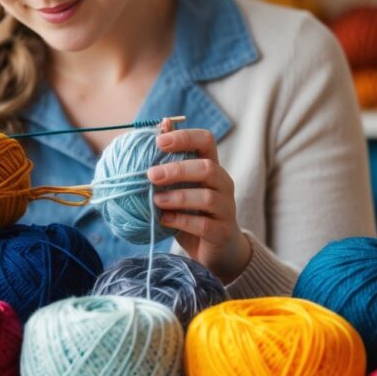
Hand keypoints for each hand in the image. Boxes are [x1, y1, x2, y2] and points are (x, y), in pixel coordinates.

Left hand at [147, 120, 251, 283]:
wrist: (216, 250)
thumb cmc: (193, 212)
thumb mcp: (181, 186)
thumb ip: (171, 161)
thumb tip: (160, 125)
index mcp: (212, 167)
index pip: (206, 140)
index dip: (184, 137)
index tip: (159, 142)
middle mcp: (223, 184)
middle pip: (207, 168)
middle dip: (177, 170)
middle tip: (150, 175)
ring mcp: (226, 208)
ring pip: (207, 197)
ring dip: (178, 197)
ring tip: (155, 200)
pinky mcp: (222, 232)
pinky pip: (203, 224)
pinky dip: (181, 220)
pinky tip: (164, 220)